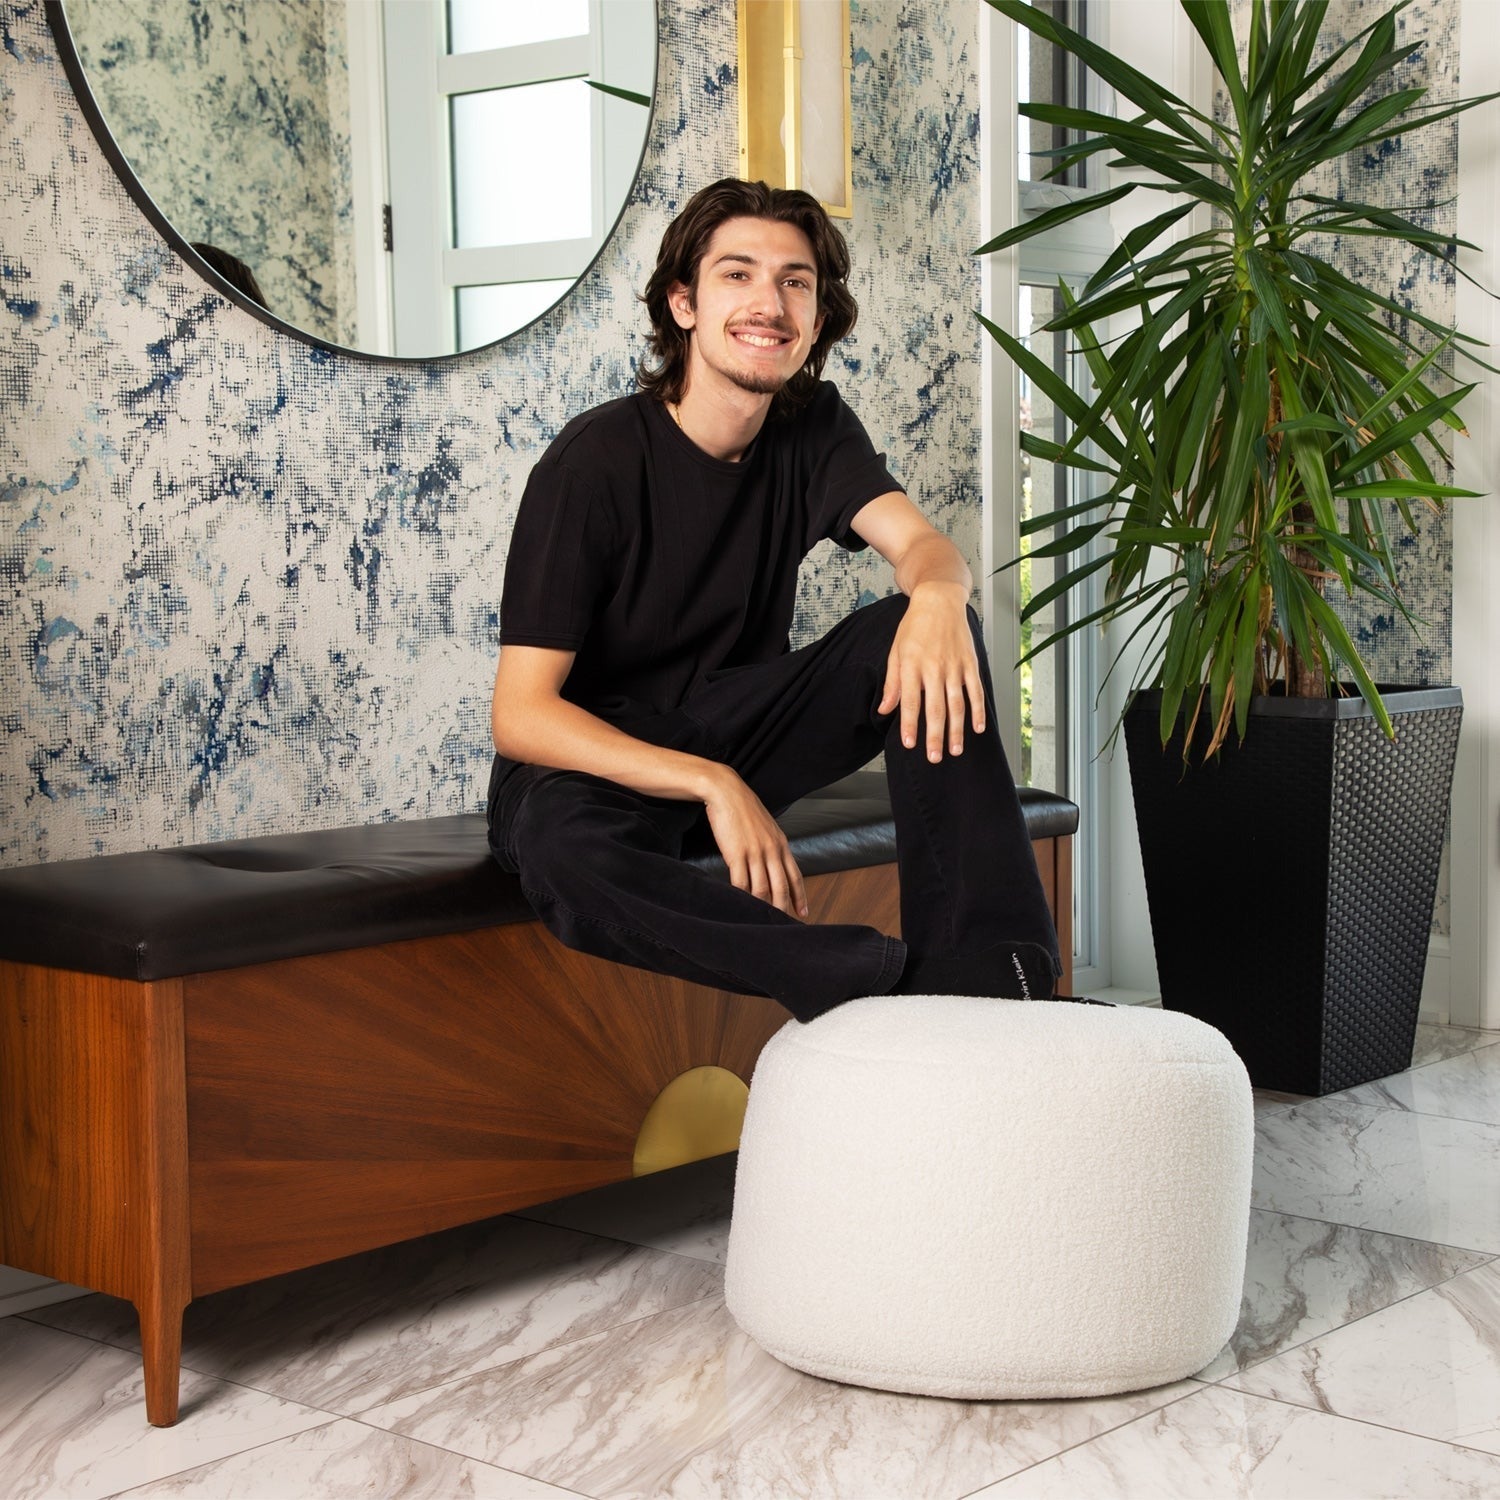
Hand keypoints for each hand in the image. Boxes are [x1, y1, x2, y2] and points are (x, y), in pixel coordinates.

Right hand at [701, 766, 808, 918]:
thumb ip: (771, 845)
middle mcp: (771, 850)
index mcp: (781, 843)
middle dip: (783, 909)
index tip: (803, 913)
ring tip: (761, 921)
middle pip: (781, 887)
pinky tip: (740, 906)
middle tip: (783, 926)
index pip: (795, 875)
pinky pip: (741, 882)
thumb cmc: (743, 808)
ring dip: (762, 907)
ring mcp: (755, 853)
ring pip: (762, 888)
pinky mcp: (736, 854)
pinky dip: (742, 897)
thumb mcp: (766, 826)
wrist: (726, 791)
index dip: (800, 897)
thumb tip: (772, 862)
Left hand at [877, 582, 986, 761]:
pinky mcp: (970, 662)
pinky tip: (977, 728)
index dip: (909, 724)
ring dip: (957, 730)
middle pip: (935, 708)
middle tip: (934, 757)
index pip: (910, 702)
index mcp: (912, 665)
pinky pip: (976, 691)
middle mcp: (934, 667)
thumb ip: (892, 683)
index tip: (909, 743)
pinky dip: (979, 710)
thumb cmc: (914, 626)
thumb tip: (884, 709)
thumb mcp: (895, 651)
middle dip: (935, 736)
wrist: (939, 600)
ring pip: (957, 704)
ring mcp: (954, 666)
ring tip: (955, 750)